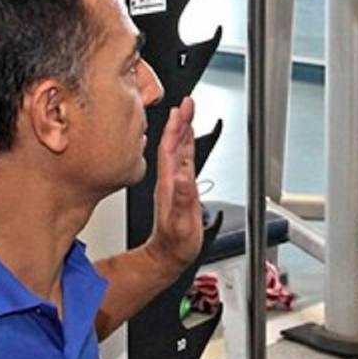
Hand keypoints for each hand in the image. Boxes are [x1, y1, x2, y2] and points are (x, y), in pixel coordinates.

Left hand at [146, 97, 202, 272]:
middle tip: (187, 103)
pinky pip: (182, 160)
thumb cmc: (176, 242)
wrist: (169, 255)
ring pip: (177, 149)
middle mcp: (170, 179)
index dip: (176, 128)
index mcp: (169, 183)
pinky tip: (188, 139)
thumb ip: (182, 199)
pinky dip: (186, 145)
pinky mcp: (180, 187)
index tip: (182, 110)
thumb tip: (182, 176)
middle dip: (180, 121)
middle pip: (174, 143)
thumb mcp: (181, 222)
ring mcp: (174, 182)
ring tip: (187, 113)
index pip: (171, 148)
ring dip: (182, 130)